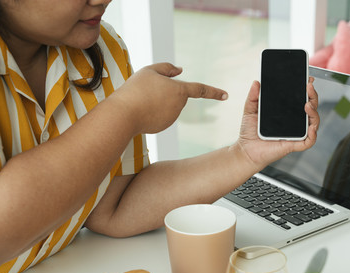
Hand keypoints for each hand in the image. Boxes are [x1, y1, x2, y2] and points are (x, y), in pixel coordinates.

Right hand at [110, 63, 227, 134]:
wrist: (124, 115)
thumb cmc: (135, 90)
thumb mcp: (150, 71)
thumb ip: (166, 68)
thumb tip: (179, 70)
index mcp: (180, 91)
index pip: (200, 90)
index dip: (213, 92)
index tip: (225, 95)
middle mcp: (179, 106)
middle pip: (174, 95)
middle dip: (163, 91)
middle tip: (145, 90)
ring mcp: (172, 118)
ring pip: (166, 104)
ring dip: (156, 101)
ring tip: (140, 100)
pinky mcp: (163, 126)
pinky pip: (159, 115)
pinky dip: (151, 111)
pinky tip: (140, 110)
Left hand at [234, 77, 319, 169]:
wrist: (245, 150)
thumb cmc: (250, 132)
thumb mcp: (250, 110)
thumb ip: (253, 96)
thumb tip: (256, 83)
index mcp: (287, 112)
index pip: (301, 98)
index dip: (307, 89)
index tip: (308, 79)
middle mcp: (294, 122)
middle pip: (311, 107)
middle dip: (313, 96)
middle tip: (308, 87)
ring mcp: (296, 133)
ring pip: (314, 122)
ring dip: (314, 112)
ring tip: (307, 104)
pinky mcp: (294, 145)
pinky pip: (309, 141)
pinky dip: (313, 135)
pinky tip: (311, 128)